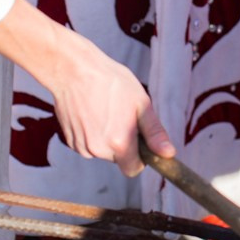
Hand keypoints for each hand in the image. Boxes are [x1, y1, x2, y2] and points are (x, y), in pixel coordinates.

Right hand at [0, 0, 174, 176]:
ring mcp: (81, 146)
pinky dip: (92, 133)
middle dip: (123, 143)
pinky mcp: (70, 140)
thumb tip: (169, 154)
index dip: (141, 158)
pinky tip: (91, 112)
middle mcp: (98, 150)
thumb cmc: (112, 82)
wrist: (75, 70)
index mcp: (119, 143)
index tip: (142, 142)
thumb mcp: (141, 103)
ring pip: (102, 151)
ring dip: (106, 138)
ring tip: (106, 109)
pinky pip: (87, 144)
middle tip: (122, 115)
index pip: (133, 169)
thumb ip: (154, 133)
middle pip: (118, 158)